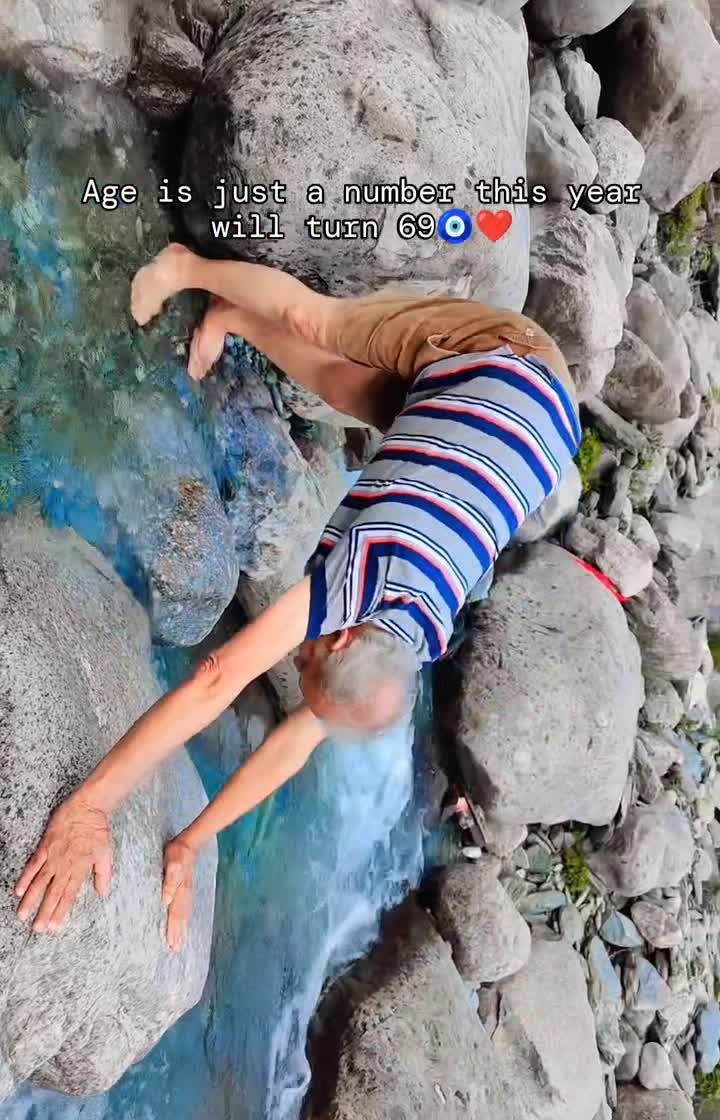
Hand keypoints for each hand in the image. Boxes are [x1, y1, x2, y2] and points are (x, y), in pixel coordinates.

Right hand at [15, 795, 112, 932]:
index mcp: (80, 869)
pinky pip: (33, 865)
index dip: (61, 912)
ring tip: (23, 915)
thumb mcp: (106, 853)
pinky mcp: (45, 846)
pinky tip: (19, 890)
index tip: (54, 927)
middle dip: (44, 912)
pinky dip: (26, 878)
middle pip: (53, 893)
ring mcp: (53, 856)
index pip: (69, 896)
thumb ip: (103, 875)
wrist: (88, 807)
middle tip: (38, 929)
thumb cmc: (98, 830)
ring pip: (39, 882)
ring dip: (31, 900)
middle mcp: (65, 865)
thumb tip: (102, 893)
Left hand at [162, 834, 197, 951]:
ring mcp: (187, 892)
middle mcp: (185, 894)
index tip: (171, 944)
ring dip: (181, 929)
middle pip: (181, 917)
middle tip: (174, 949)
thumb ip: (170, 880)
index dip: (173, 929)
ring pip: (184, 914)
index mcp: (180, 890)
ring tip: (179, 943)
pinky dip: (184, 919)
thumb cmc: (178, 852)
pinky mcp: (186, 889)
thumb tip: (166, 900)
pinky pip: (185, 908)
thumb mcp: (172, 861)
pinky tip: (182, 925)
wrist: (189, 843)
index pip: (176, 913)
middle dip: (178, 933)